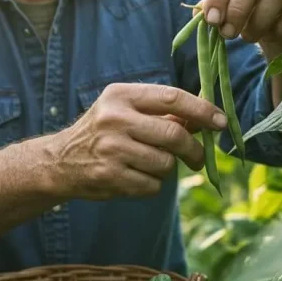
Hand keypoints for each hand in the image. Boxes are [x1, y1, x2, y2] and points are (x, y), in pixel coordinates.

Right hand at [49, 83, 226, 200]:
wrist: (60, 161)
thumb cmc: (101, 132)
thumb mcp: (123, 110)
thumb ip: (160, 112)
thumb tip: (205, 119)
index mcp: (121, 95)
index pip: (171, 97)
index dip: (202, 110)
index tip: (221, 122)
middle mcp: (115, 119)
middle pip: (174, 135)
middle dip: (193, 150)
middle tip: (198, 158)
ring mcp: (111, 148)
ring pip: (165, 164)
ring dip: (167, 169)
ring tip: (149, 165)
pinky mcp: (110, 176)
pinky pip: (152, 185)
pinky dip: (152, 184)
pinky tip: (134, 177)